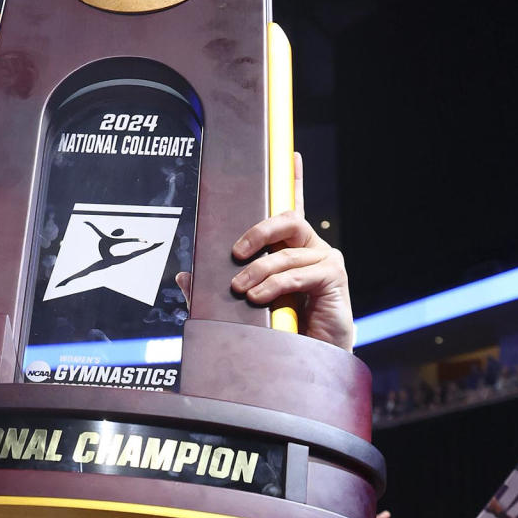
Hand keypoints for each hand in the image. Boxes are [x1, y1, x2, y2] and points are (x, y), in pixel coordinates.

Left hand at [231, 152, 353, 350]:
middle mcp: (311, 250)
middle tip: (235, 253)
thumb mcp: (239, 308)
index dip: (293, 179)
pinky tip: (258, 299)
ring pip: (287, 253)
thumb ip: (214, 291)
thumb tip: (184, 277)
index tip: (290, 154)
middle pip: (288, 218)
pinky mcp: (334, 280)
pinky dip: (275, 286)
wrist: (308, 364)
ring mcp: (325, 263)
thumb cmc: (278, 333)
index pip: (293, 208)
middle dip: (258, 230)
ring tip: (241, 291)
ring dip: (259, 272)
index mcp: (292, 251)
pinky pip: (299, 274)